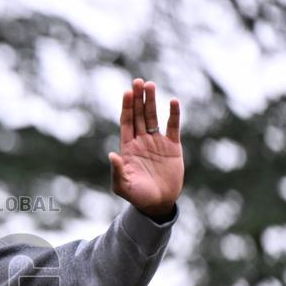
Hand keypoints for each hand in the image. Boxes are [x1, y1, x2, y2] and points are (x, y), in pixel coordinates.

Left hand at [108, 78, 183, 219]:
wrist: (157, 204)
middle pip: (139, 115)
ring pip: (153, 117)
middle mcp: (141, 141)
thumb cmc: (137, 196)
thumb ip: (117, 171)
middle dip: (138, 99)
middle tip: (138, 81)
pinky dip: (173, 115)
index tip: (127, 92)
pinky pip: (173, 127)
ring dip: (152, 102)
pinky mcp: (173, 147)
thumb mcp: (122, 186)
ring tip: (151, 85)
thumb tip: (112, 154)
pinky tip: (173, 102)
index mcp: (128, 147)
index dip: (126, 107)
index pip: (126, 122)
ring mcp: (157, 142)